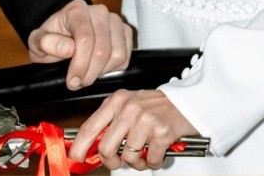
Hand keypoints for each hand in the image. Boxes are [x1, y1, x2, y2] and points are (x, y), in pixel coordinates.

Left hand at [26, 0, 132, 89]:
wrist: (61, 36)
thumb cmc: (50, 39)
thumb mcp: (37, 43)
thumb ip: (46, 43)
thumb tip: (69, 49)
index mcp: (76, 10)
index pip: (85, 39)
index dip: (80, 65)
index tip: (72, 81)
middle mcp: (98, 11)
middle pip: (102, 50)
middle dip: (89, 73)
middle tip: (78, 83)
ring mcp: (114, 20)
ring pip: (117, 55)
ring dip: (101, 72)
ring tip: (87, 75)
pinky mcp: (125, 32)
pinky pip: (125, 57)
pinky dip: (112, 69)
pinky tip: (98, 68)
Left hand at [68, 89, 197, 170]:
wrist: (188, 102)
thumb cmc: (157, 108)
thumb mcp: (128, 107)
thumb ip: (110, 123)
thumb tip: (91, 147)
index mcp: (116, 101)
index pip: (90, 127)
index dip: (79, 146)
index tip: (75, 157)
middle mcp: (128, 108)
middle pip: (106, 147)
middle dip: (111, 162)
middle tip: (119, 162)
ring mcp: (145, 119)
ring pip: (128, 156)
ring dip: (137, 162)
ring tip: (144, 153)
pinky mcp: (162, 131)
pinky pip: (150, 160)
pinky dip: (154, 161)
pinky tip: (157, 152)